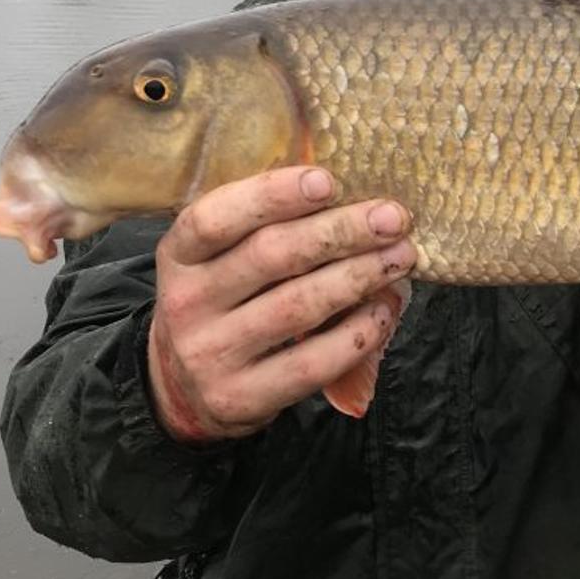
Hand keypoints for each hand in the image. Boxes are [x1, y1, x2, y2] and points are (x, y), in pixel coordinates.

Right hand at [147, 167, 415, 441]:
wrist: (183, 388)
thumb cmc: (222, 301)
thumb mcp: (218, 259)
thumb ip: (263, 226)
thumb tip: (351, 195)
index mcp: (179, 255)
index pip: (215, 218)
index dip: (272, 196)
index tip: (329, 180)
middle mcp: (185, 304)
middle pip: (269, 256)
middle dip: (340, 231)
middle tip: (392, 218)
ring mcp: (210, 355)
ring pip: (297, 307)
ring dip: (359, 277)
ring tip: (401, 257)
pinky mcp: (240, 398)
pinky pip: (311, 362)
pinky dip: (356, 332)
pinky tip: (383, 310)